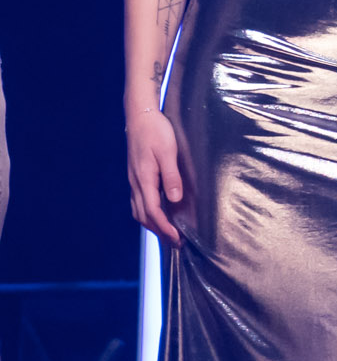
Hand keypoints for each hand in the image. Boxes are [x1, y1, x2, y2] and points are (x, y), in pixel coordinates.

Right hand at [126, 109, 183, 245]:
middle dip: (159, 232)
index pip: (153, 211)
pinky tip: (158, 215)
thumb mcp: (167, 152)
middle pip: (144, 216)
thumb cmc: (155, 132)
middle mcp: (136, 183)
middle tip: (175, 244)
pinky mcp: (136, 177)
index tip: (177, 239)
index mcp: (144, 179)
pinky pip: (139, 202)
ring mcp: (134, 181)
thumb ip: (171, 176)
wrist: (139, 117)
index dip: (165, 228)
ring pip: (139, 210)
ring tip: (168, 234)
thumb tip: (174, 199)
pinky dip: (148, 214)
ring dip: (153, 225)